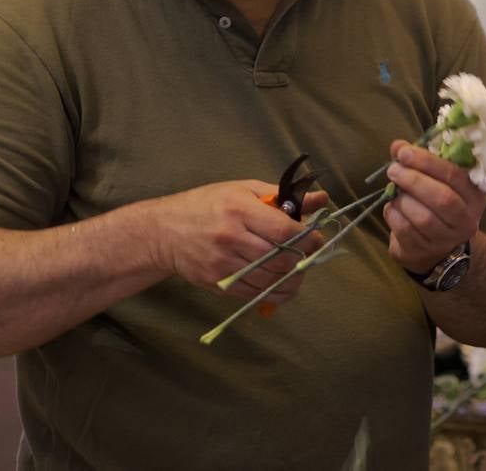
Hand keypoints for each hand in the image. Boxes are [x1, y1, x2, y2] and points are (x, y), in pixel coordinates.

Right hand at [148, 180, 326, 305]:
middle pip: (280, 259)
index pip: (284, 231)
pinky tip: (282, 285)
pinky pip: (254, 294)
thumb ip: (283, 197)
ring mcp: (223, 264)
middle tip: (306, 255)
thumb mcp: (243, 190)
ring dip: (291, 279)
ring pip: (270, 280)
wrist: (164, 231)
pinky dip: (275, 293)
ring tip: (296, 270)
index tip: (316, 239)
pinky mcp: (217, 283)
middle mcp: (231, 238)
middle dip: (301, 259)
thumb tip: (321, 198)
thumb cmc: (208, 204)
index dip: (307, 238)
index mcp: (240, 210)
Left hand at [383, 140, 485, 274]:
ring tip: (393, 190)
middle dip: (414, 180)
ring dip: (402, 199)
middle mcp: (466, 220)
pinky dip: (394, 214)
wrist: (435, 247)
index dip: (427, 162)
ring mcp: (447, 240)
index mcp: (474, 196)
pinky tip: (392, 207)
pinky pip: (406, 231)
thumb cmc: (436, 204)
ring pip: (424, 217)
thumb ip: (419, 162)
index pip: (454, 175)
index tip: (404, 152)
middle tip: (393, 170)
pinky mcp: (425, 251)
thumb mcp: (436, 181)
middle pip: (442, 198)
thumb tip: (397, 146)